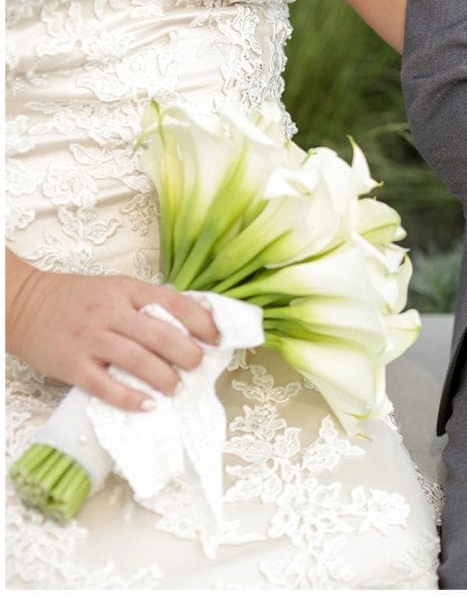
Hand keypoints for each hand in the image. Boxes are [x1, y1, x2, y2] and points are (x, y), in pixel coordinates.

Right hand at [6, 249, 218, 410]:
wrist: (22, 304)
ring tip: (177, 387)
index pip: (173, 303)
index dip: (201, 322)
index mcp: (126, 290)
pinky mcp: (72, 365)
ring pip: (136, 360)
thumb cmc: (78, 298)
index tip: (218, 338)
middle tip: (198, 365)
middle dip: (187, 353)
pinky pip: (104, 385)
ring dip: (163, 377)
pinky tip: (148, 405)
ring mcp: (90, 340)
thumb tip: (197, 318)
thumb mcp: (117, 288)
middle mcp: (110, 313)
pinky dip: (129, 398)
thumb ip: (151, 301)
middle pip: (159, 335)